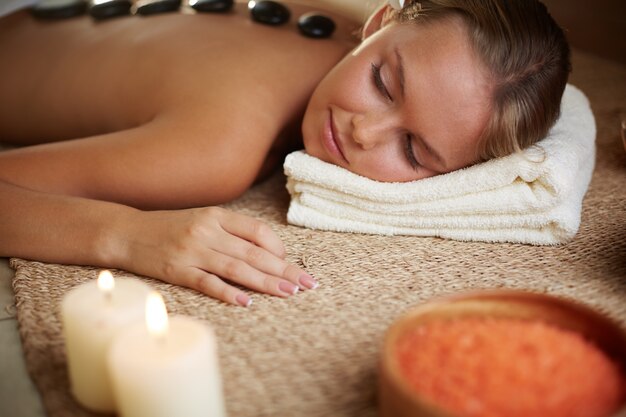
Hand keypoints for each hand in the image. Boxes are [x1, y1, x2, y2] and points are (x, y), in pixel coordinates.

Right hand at [116, 207, 316, 305]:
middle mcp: (207, 232)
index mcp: (216, 216)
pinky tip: (247, 302)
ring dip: (266, 283)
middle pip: (254, 253)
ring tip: (288, 293)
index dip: (277, 248)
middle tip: (307, 283)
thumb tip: (266, 253)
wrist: (126, 232)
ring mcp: (192, 252)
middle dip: (284, 270)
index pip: (257, 231)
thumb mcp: (202, 220)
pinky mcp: (177, 271)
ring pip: (237, 268)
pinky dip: (229, 293)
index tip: (287, 263)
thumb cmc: (170, 228)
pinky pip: (208, 283)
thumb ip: (231, 232)